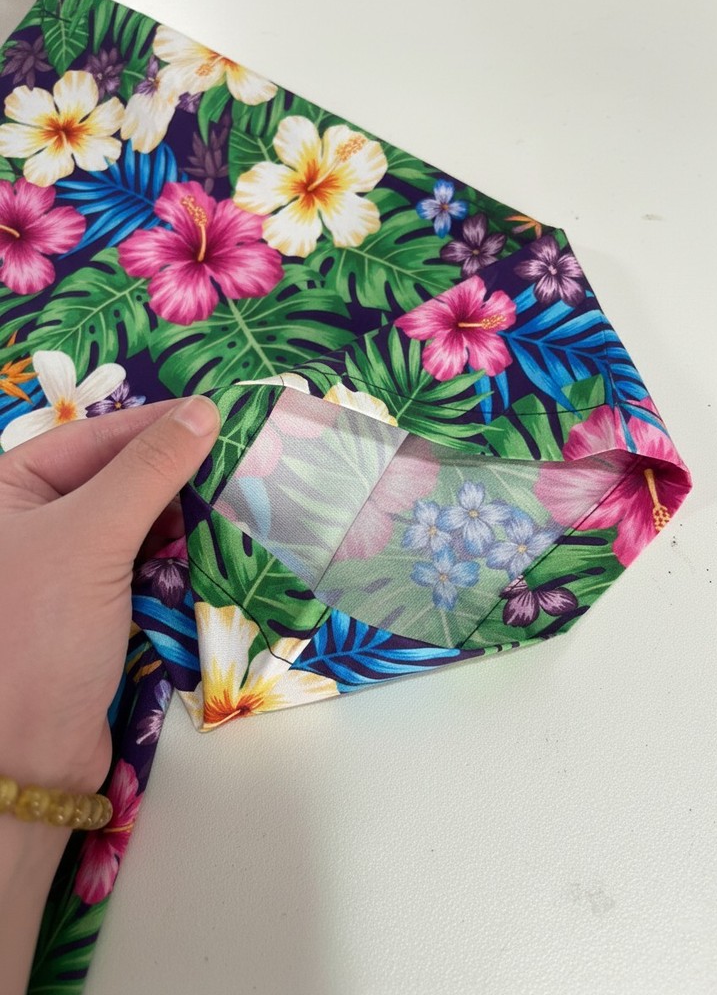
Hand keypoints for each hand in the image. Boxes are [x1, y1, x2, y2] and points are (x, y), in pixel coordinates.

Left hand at [0, 396, 219, 794]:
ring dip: (181, 514)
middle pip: (113, 477)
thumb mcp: (91, 538)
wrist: (29, 757)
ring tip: (238, 495)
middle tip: (239, 456)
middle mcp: (28, 523)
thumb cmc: (40, 633)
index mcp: (5, 492)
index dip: (155, 425)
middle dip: (173, 471)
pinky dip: (177, 553)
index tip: (219, 413)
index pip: (90, 439)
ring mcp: (61, 567)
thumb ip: (148, 470)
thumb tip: (205, 411)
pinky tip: (216, 542)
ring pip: (133, 521)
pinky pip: (140, 562)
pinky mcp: (92, 607)